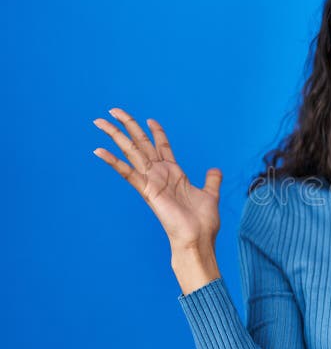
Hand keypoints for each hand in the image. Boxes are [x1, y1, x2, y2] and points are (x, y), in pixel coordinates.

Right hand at [92, 107, 222, 250]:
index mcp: (174, 173)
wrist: (198, 239)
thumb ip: (211, 180)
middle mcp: (160, 174)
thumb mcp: (210, 194)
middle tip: (113, 110)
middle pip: (141, 143)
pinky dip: (113, 161)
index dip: (157, 132)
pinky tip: (98, 150)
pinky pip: (127, 173)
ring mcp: (152, 181)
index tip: (150, 119)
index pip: (162, 146)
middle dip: (128, 126)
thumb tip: (215, 169)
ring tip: (99, 121)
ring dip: (115, 136)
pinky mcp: (147, 191)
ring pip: (131, 152)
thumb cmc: (203, 222)